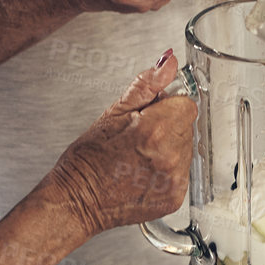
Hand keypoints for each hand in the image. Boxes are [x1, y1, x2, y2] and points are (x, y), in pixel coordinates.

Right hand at [46, 50, 195, 237]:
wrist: (78, 201)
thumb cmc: (88, 160)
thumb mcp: (113, 113)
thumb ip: (146, 85)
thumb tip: (169, 63)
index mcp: (156, 130)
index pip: (186, 104)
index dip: (167, 105)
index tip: (150, 113)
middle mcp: (170, 157)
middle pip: (186, 126)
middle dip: (167, 125)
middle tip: (138, 136)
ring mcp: (174, 180)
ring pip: (186, 148)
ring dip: (168, 147)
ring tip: (138, 155)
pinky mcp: (175, 197)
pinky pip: (182, 172)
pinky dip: (167, 170)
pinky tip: (143, 171)